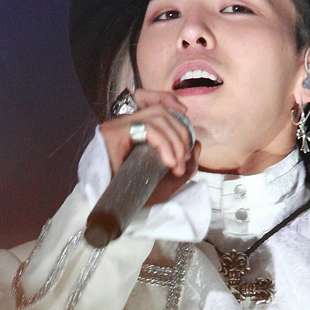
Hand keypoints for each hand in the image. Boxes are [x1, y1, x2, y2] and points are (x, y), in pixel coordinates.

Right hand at [99, 89, 199, 204]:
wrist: (115, 210)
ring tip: (177, 165)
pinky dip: (164, 145)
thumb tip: (196, 144)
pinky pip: (148, 129)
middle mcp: (123, 124)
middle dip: (181, 132)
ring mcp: (116, 127)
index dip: (168, 99)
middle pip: (160, 110)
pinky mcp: (113, 133)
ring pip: (157, 117)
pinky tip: (169, 162)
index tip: (185, 112)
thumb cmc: (138, 195)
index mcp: (133, 129)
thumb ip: (184, 161)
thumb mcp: (168, 178)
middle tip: (184, 160)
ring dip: (175, 141)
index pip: (148, 99)